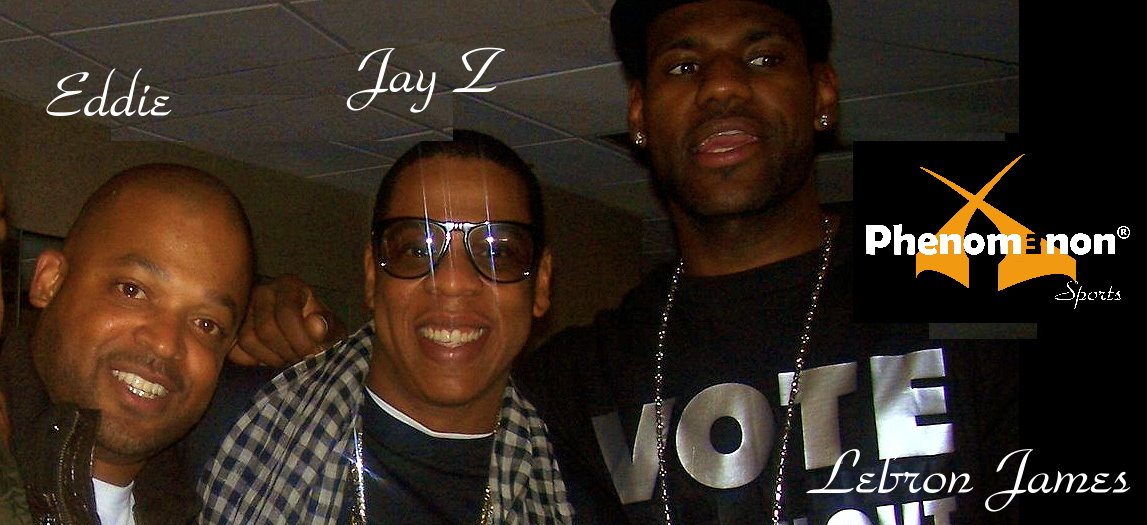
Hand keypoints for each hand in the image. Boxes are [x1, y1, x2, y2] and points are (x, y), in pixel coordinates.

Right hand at [228, 274, 346, 366]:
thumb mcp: (333, 330)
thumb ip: (328, 328)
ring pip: (249, 340)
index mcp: (289, 285)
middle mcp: (263, 291)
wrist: (307, 340)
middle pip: (266, 328)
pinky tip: (272, 359)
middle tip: (300, 361)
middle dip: (287, 351)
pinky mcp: (232, 329)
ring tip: (289, 360)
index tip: (312, 355)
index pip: (287, 313)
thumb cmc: (321, 332)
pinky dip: (254, 362)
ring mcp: (243, 310)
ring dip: (272, 358)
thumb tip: (316, 325)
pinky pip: (235, 350)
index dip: (301, 339)